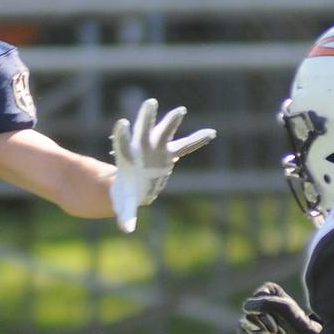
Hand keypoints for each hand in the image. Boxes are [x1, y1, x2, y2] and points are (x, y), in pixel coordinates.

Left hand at [109, 98, 215, 233]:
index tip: (121, 123)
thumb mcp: (125, 205)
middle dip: (147, 118)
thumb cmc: (126, 193)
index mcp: (128, 159)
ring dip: (172, 121)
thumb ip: (126, 216)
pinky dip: (198, 140)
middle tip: (150, 103)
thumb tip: (126, 230)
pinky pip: (186, 146)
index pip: (123, 144)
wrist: (132, 186)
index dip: (122, 135)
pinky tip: (211, 133)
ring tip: (180, 110)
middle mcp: (142, 149)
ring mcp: (157, 148)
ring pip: (165, 132)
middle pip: (144, 131)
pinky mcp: (169, 153)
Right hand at [236, 282, 321, 333]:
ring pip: (247, 320)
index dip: (269, 309)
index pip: (260, 297)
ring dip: (263, 331)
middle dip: (266, 323)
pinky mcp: (254, 328)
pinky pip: (241, 329)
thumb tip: (246, 307)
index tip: (283, 318)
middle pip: (252, 309)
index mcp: (271, 291)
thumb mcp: (286, 309)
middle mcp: (262, 300)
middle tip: (281, 331)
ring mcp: (257, 315)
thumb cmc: (300, 324)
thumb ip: (267, 304)